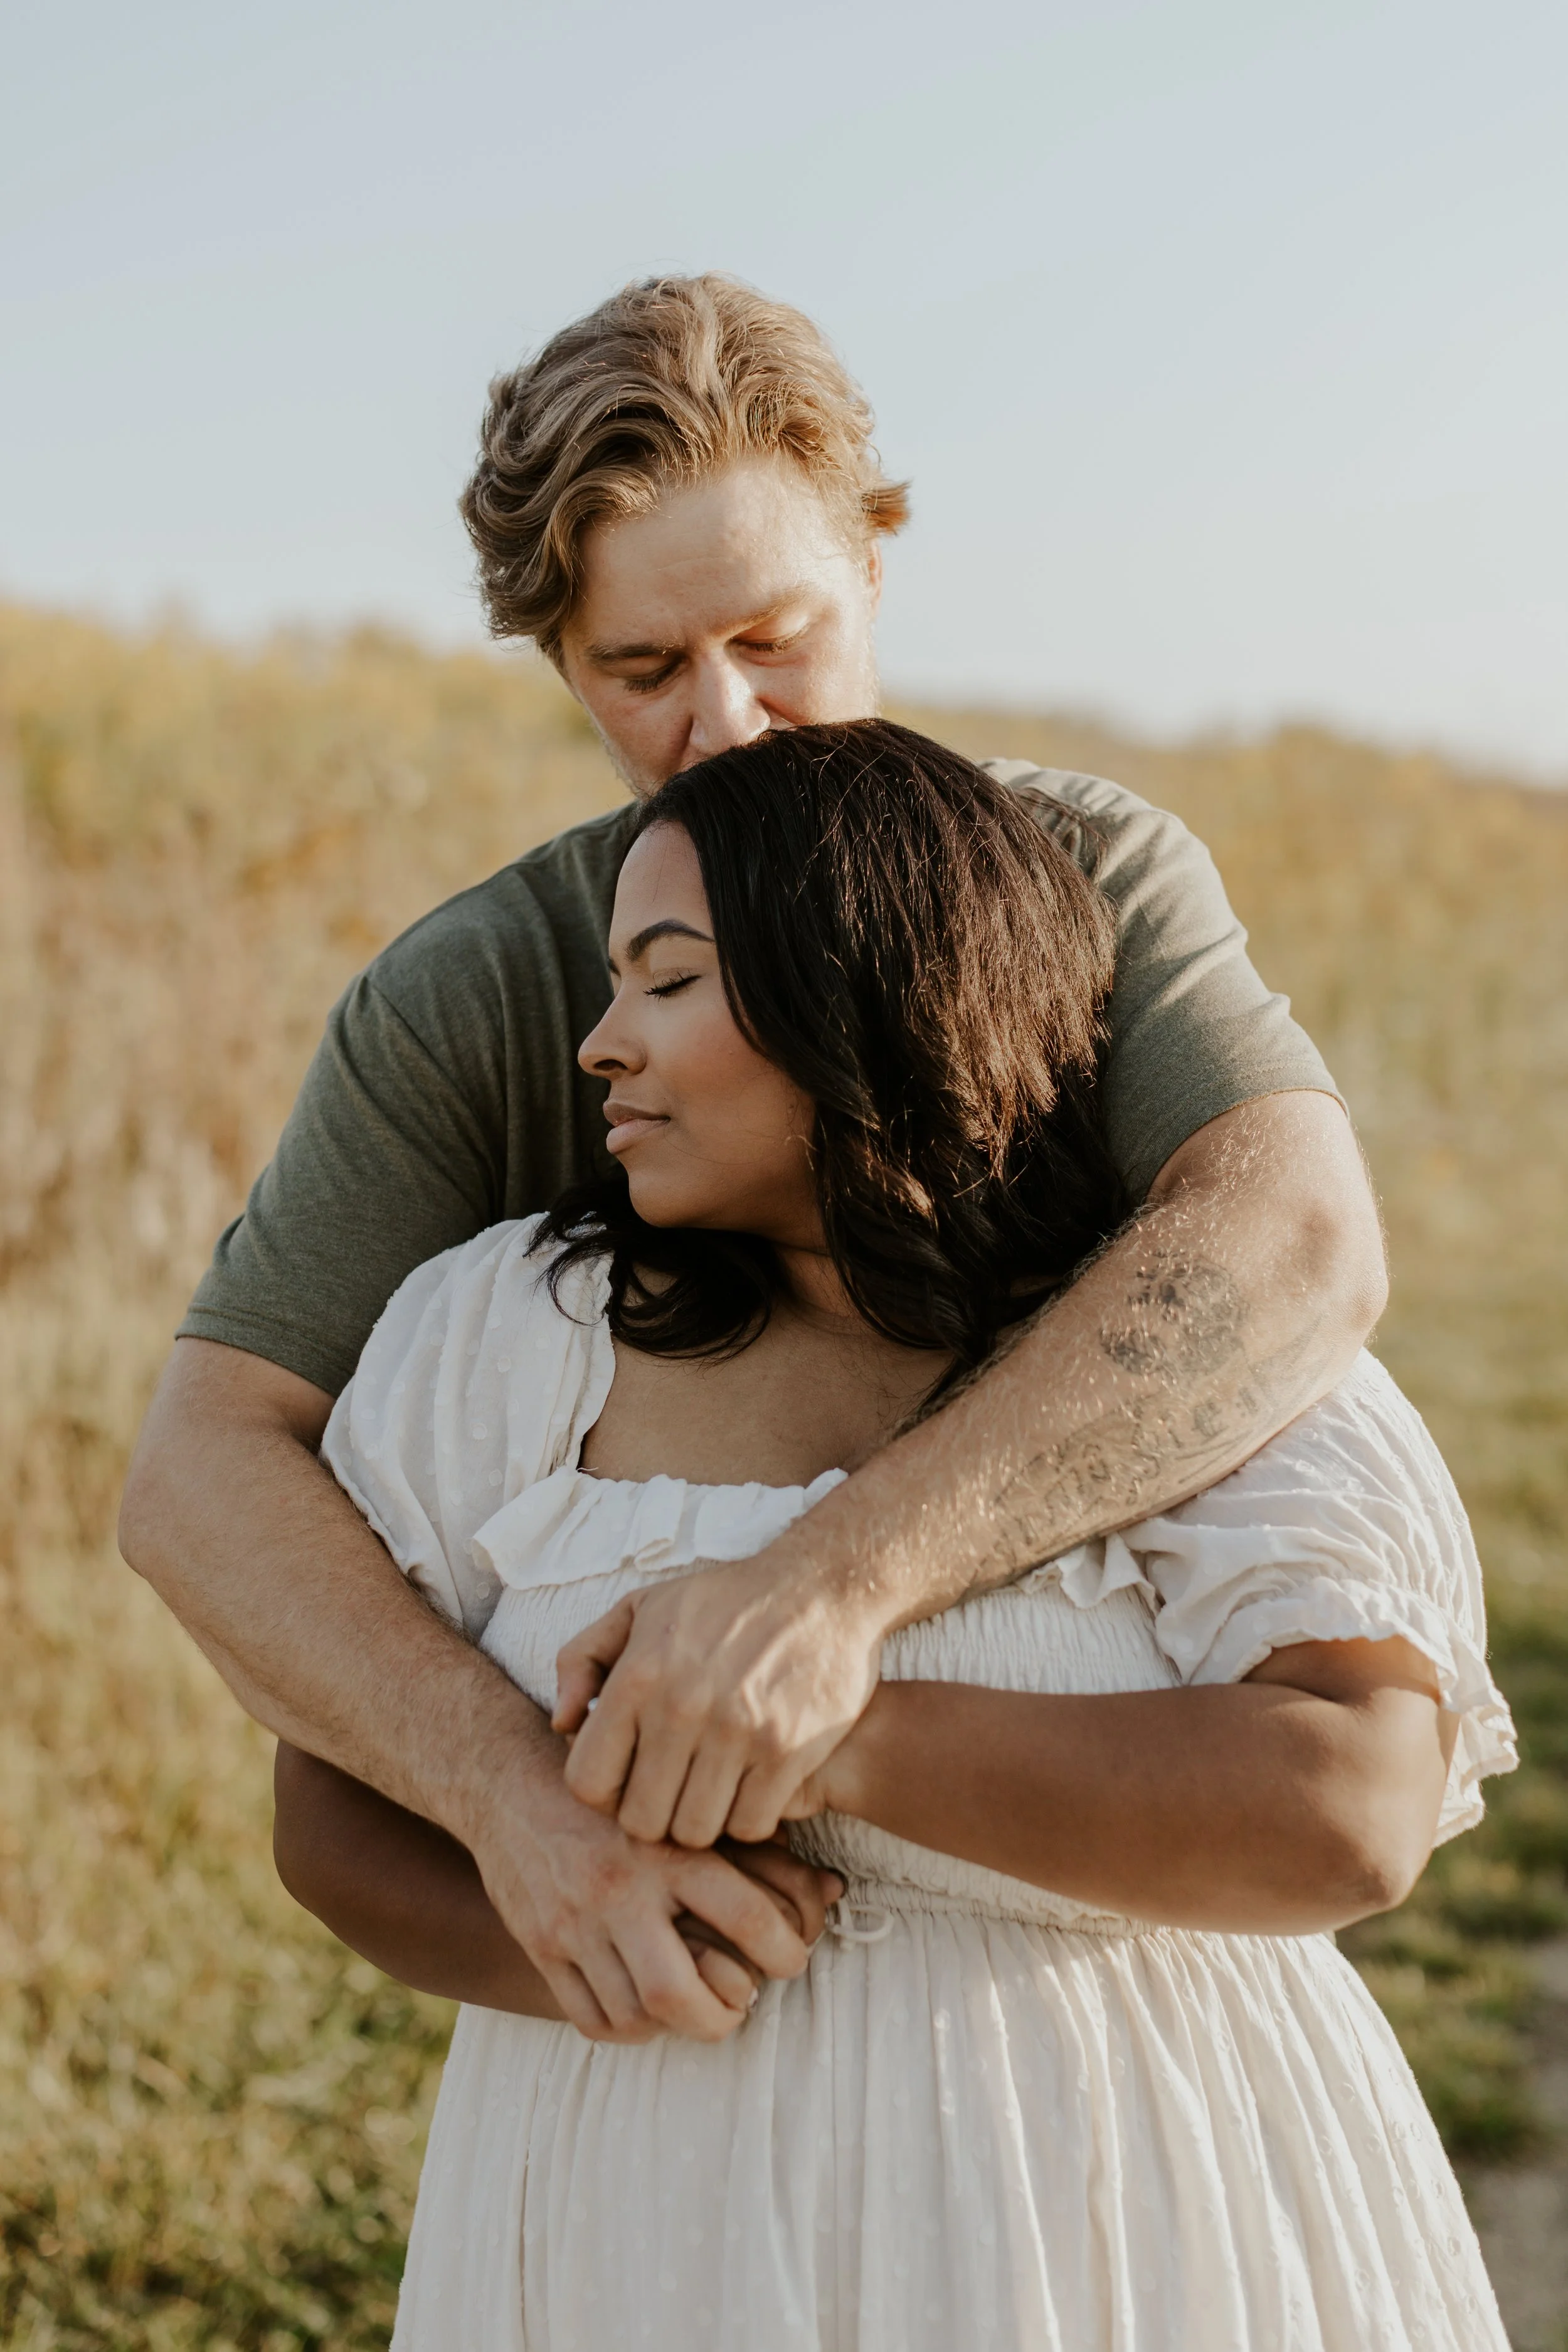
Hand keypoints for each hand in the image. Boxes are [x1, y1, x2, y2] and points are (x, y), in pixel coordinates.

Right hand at [469, 1744, 830, 2042]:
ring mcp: (575, 1923)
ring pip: (634, 2015)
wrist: (509, 1780)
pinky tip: (646, 2008)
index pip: (745, 1916)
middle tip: (739, 2006)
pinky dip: (627, 2027)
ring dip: (674, 2025)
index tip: (790, 1960)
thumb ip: (752, 1848)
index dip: (783, 1953)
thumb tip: (833, 1890)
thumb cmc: (618, 1791)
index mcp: (667, 1849)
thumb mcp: (685, 1803)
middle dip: (720, 2017)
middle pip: (677, 1994)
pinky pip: (591, 2018)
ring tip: (694, 2005)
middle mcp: (620, 1890)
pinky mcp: (541, 1945)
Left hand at [552, 1550, 886, 1845]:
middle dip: (652, 1813)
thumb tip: (562, 1724)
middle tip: (672, 1789)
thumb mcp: (641, 1608)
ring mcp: (737, 1734)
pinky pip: (751, 1827)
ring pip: (696, 1832)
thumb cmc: (724, 1602)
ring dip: (701, 1819)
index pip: (588, 1782)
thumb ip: (583, 1659)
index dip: (603, 1791)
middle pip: (641, 1821)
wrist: (823, 1588)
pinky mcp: (787, 1753)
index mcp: (638, 1676)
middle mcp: (682, 1708)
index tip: (627, 1776)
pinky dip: (748, 1818)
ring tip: (711, 1788)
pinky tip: (750, 1787)